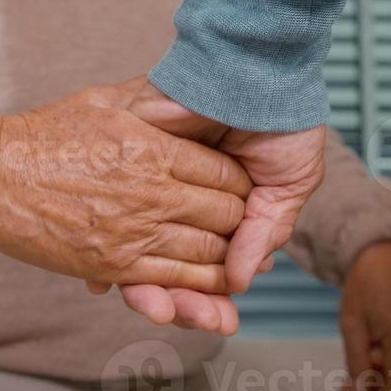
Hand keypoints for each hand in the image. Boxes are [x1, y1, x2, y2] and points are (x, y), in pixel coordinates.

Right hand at [0, 81, 252, 291]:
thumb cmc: (42, 134)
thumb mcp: (102, 102)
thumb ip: (150, 96)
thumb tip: (188, 86)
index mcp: (151, 147)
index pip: (225, 172)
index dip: (240, 181)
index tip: (239, 184)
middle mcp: (150, 191)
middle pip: (226, 214)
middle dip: (239, 218)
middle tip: (240, 219)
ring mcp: (132, 232)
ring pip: (207, 253)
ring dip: (225, 255)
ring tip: (230, 250)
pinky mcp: (112, 265)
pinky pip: (174, 280)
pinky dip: (198, 284)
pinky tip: (206, 281)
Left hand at [87, 79, 326, 333]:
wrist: (256, 67)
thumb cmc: (281, 119)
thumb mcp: (285, 184)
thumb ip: (262, 232)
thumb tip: (239, 281)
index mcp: (217, 210)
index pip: (205, 268)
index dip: (209, 299)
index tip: (217, 322)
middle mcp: (178, 203)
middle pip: (168, 268)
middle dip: (179, 303)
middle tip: (190, 321)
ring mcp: (150, 186)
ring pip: (136, 253)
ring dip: (147, 289)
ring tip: (163, 311)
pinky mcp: (128, 163)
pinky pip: (107, 218)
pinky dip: (104, 252)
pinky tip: (108, 280)